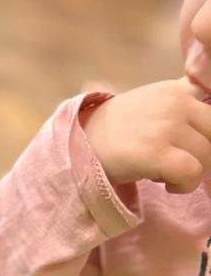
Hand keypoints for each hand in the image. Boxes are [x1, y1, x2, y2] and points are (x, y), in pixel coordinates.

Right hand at [80, 79, 210, 192]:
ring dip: (191, 172)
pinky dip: (184, 185)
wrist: (77, 145)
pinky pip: (192, 173)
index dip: (206, 131)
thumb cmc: (114, 131)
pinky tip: (166, 185)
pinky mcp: (156, 152)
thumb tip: (206, 101)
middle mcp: (174, 103)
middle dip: (204, 153)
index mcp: (175, 90)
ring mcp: (166, 126)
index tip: (192, 143)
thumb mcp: (149, 103)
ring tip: (167, 174)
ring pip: (206, 155)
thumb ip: (178, 100)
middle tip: (181, 164)